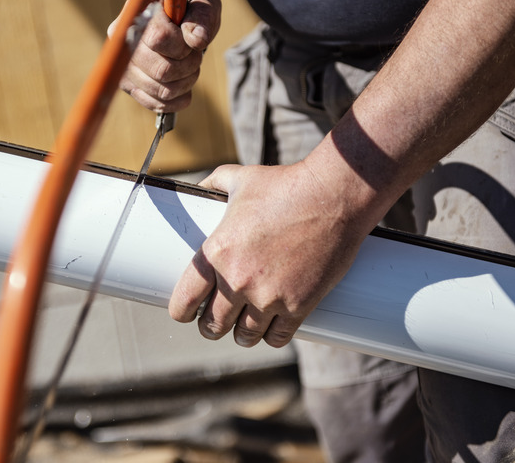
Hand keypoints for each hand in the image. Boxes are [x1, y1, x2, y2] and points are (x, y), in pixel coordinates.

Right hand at [109, 0, 220, 112]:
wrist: (171, 16)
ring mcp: (124, 66)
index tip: (191, 39)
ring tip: (191, 68)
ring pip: (161, 91)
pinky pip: (154, 103)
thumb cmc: (188, 7)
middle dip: (188, 66)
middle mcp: (123, 41)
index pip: (159, 38)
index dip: (182, 45)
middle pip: (161, 70)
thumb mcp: (202, 3)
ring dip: (186, 83)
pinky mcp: (129, 85)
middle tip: (195, 56)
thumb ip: (201, 18)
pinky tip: (185, 90)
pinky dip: (176, 101)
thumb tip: (196, 40)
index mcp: (137, 13)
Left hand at [168, 159, 372, 347]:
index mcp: (217, 253)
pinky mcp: (299, 305)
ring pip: (245, 335)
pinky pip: (277, 337)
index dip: (180, 311)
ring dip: (240, 336)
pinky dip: (271, 336)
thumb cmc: (286, 185)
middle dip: (210, 327)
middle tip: (213, 324)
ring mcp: (269, 296)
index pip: (185, 299)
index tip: (184, 313)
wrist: (333, 196)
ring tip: (241, 331)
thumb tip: (198, 186)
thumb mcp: (240, 179)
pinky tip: (269, 332)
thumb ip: (214, 183)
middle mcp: (238, 280)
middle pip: (213, 324)